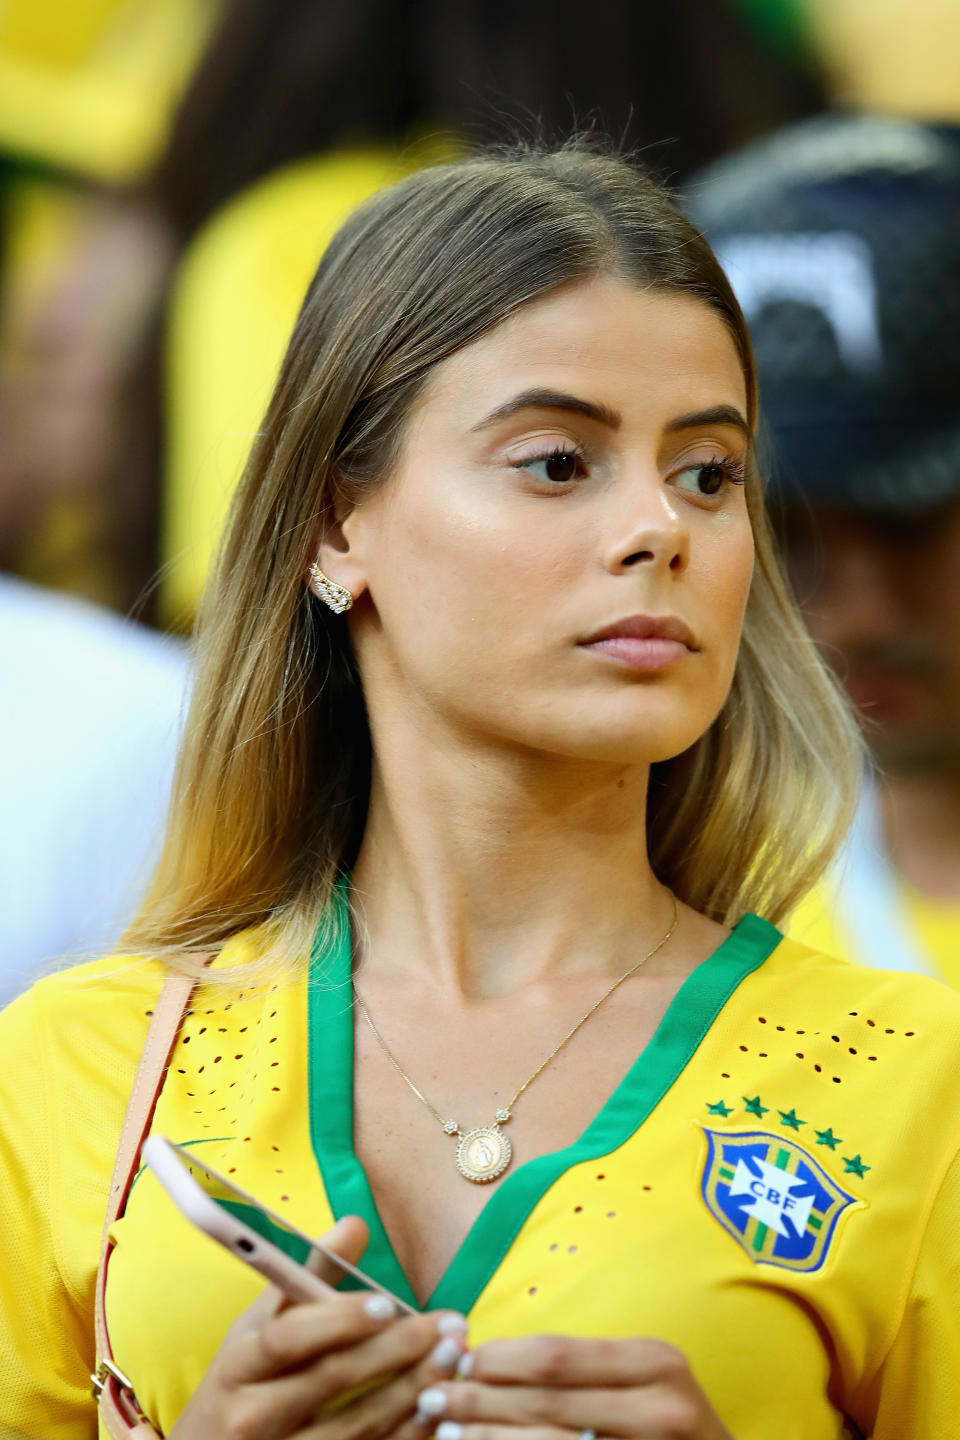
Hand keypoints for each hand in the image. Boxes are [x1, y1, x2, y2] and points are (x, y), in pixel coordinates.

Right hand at [170, 1216, 467, 1439]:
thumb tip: (355, 1224)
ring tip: (453, 1359)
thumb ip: (308, 1277)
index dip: (337, 1319)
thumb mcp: (257, 1330)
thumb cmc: (240, 1386)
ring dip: (412, 1392)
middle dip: (396, 1350)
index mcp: (239, 1364)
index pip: (288, 1337)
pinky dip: (406, 1435)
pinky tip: (438, 1411)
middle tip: (448, 1326)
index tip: (385, 1303)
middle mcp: (252, 1415)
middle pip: (330, 1380)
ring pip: (355, 1427)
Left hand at [413, 1334, 732, 1439]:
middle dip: (480, 1399)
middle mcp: (661, 1404)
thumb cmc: (665, 1426)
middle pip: (548, 1400)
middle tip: (429, 1400)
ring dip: (488, 1437)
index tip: (454, 1360)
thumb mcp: (637, 1383)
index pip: (557, 1356)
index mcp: (654, 1360)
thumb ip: (579, 1372)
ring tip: (445, 1435)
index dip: (499, 1359)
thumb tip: (484, 1361)